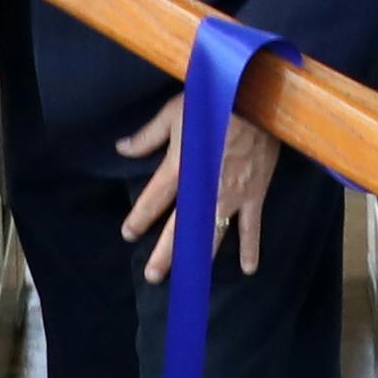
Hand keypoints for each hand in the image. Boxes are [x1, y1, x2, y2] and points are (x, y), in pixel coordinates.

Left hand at [123, 90, 281, 275]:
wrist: (255, 99)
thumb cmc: (212, 102)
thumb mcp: (173, 114)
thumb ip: (147, 136)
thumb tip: (121, 149)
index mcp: (179, 168)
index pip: (153, 200)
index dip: (139, 218)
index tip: (128, 233)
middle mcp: (203, 190)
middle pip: (179, 228)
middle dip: (165, 253)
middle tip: (153, 275)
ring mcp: (230, 196)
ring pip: (212, 234)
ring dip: (200, 257)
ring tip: (189, 278)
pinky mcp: (253, 194)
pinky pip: (252, 226)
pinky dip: (251, 247)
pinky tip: (248, 268)